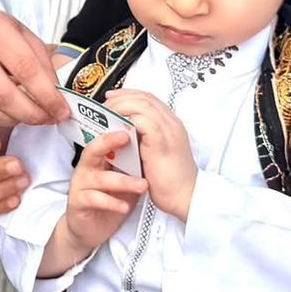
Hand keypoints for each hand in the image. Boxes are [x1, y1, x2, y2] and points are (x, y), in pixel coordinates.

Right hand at [0, 9, 66, 131]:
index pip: (26, 69)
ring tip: (27, 117)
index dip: (47, 96)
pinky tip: (3, 114)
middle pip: (2, 94)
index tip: (62, 111)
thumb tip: (59, 101)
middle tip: (47, 120)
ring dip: (11, 120)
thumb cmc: (0, 36)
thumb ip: (44, 66)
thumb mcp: (26, 39)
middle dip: (31, 114)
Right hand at [61, 131, 146, 253]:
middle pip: (93, 150)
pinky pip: (94, 199)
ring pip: (99, 178)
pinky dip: (111, 202)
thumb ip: (133, 165)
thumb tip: (152, 147)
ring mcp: (81, 186)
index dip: (116, 129)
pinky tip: (125, 206)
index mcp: (98, 160)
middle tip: (127, 138)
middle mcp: (87, 169)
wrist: (90, 229)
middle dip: (109, 142)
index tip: (133, 121)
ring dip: (123, 181)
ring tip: (142, 185)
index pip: (105, 139)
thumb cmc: (109, 201)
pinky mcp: (79, 203)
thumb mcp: (125, 180)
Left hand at [101, 90, 197, 221]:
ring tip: (106, 113)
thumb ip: (142, 141)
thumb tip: (121, 133)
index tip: (113, 97)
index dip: (129, 95)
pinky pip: (140, 119)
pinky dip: (125, 119)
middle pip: (144, 96)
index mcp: (171, 125)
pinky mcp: (161, 140)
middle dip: (121, 96)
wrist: (185, 197)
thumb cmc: (170, 181)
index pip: (149, 99)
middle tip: (105, 102)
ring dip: (120, 106)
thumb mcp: (154, 154)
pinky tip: (114, 126)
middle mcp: (172, 123)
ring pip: (141, 104)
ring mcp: (168, 130)